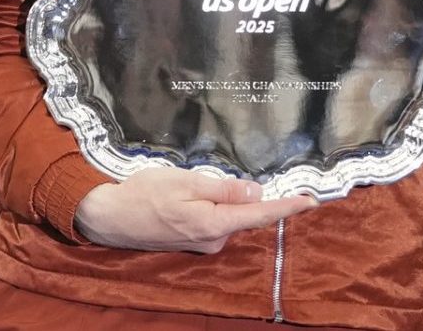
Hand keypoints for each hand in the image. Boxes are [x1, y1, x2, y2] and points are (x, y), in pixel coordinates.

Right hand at [73, 167, 317, 253]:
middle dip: (260, 199)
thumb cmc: (145, 193)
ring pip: (230, 217)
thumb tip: (257, 193)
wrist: (110, 217)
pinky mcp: (193, 240)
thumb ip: (224, 189)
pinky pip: (216, 220)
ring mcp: (203, 242)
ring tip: (212, 180)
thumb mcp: (186, 182)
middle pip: (247, 215)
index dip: (288, 207)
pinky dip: (219, 206)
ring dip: (232, 200)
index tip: (312, 200)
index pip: (261, 215)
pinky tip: (203, 193)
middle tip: (272, 179)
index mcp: (214, 224)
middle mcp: (213, 239)